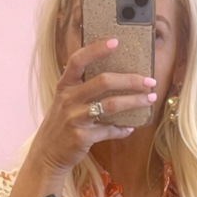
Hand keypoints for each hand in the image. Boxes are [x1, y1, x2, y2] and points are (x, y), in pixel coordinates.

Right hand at [31, 37, 156, 177]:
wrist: (47, 154)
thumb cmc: (61, 124)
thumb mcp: (64, 101)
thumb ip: (82, 87)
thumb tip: (115, 77)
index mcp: (65, 86)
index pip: (78, 60)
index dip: (96, 49)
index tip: (115, 41)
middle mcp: (68, 99)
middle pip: (103, 81)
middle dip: (130, 80)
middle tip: (149, 81)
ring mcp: (74, 118)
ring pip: (110, 105)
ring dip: (134, 102)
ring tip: (149, 100)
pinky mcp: (81, 137)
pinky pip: (108, 130)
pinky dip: (122, 129)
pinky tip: (130, 128)